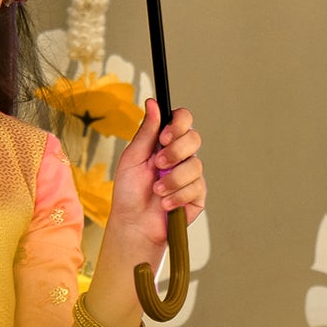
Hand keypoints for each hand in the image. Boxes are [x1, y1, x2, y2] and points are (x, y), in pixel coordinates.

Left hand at [102, 98, 205, 268]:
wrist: (133, 224)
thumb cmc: (129, 191)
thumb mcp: (132, 157)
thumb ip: (146, 131)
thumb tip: (153, 103)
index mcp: (166, 142)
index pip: (183, 120)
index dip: (178, 123)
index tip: (164, 136)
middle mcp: (181, 155)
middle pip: (194, 138)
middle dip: (175, 152)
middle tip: (158, 164)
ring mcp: (191, 175)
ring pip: (195, 166)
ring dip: (172, 180)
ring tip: (157, 191)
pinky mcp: (197, 194)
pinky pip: (195, 188)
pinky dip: (177, 196)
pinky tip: (165, 204)